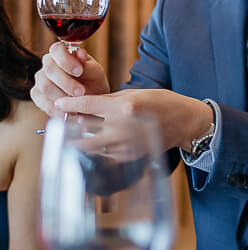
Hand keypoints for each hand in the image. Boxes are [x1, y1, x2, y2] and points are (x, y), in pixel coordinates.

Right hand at [31, 42, 109, 114]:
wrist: (92, 100)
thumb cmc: (94, 82)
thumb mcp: (95, 73)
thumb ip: (87, 65)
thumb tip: (80, 52)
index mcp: (62, 53)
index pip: (57, 50)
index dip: (66, 60)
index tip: (79, 71)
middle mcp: (48, 64)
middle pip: (49, 70)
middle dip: (66, 82)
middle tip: (81, 92)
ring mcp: (40, 79)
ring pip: (45, 86)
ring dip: (62, 97)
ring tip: (77, 105)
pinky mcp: (37, 94)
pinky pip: (42, 101)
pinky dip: (56, 109)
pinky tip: (68, 114)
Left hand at [52, 89, 212, 149]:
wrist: (186, 123)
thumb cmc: (163, 103)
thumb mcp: (137, 93)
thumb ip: (111, 100)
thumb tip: (86, 105)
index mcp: (124, 107)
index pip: (86, 105)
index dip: (68, 104)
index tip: (59, 104)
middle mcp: (122, 127)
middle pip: (82, 131)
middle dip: (70, 127)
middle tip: (64, 123)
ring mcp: (125, 144)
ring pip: (91, 145)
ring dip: (82, 139)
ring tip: (78, 133)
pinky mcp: (129, 156)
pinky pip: (105, 153)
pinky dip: (98, 147)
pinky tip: (99, 141)